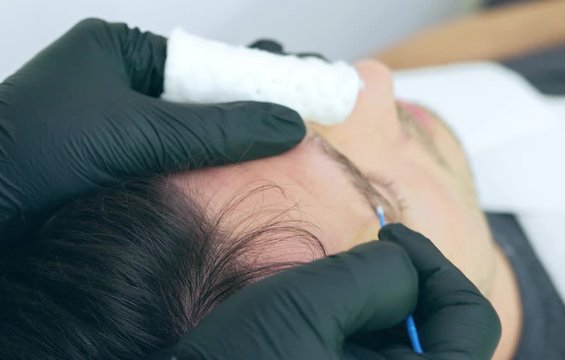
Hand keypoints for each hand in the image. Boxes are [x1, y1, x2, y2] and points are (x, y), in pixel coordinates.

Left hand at [0, 18, 304, 244]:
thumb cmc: (36, 151)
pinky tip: (230, 180)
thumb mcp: (141, 134)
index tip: (297, 94)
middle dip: (243, 114)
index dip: (253, 80)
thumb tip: (288, 125)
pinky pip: (169, 158)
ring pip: (186, 131)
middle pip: (199, 96)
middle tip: (295, 127)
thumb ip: (218, 130)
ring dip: (222, 146)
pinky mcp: (110, 161)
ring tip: (276, 153)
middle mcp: (117, 81)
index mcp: (119, 51)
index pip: (205, 62)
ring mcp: (113, 122)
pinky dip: (198, 169)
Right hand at [150, 224, 500, 359]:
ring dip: (383, 315)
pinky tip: (326, 335)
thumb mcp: (306, 302)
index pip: (471, 319)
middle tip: (361, 264)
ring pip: (414, 352)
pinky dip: (367, 338)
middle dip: (407, 289)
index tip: (391, 239)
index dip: (435, 265)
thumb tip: (405, 268)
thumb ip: (376, 272)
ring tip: (330, 307)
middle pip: (448, 337)